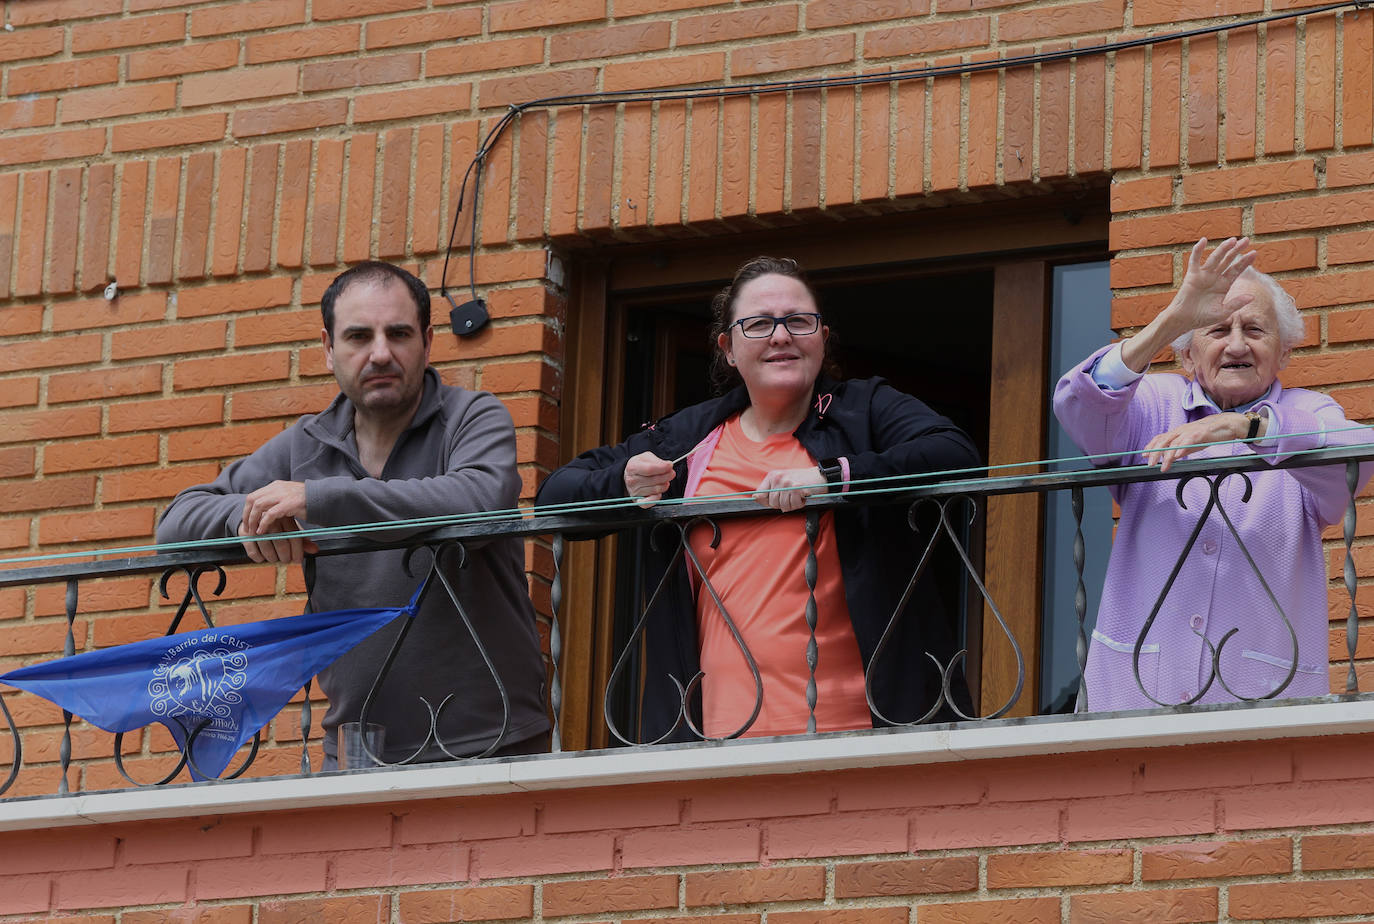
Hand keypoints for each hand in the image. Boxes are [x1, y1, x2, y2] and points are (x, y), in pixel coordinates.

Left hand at [238, 481, 315, 562]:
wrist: (323, 497)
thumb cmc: (307, 501)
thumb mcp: (288, 498)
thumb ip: (276, 502)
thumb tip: (264, 514)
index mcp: (276, 486)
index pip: (253, 496)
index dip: (247, 510)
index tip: (247, 522)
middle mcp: (277, 488)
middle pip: (252, 499)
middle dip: (247, 515)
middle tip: (247, 528)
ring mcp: (283, 495)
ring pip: (258, 505)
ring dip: (253, 520)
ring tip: (253, 531)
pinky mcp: (289, 503)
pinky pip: (270, 514)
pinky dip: (263, 523)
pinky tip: (262, 531)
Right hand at [238, 516, 317, 563]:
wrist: (254, 516)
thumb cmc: (276, 525)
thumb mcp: (290, 529)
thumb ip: (302, 540)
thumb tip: (315, 550)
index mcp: (284, 517)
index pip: (293, 536)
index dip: (297, 550)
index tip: (297, 560)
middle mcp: (271, 520)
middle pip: (280, 541)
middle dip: (284, 555)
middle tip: (286, 561)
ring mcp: (256, 526)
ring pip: (266, 545)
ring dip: (271, 557)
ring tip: (274, 559)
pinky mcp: (244, 532)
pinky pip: (252, 549)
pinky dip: (258, 557)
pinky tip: (262, 558)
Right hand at [623, 452, 675, 505]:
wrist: (629, 477)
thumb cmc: (639, 466)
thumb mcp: (646, 457)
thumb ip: (657, 460)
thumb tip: (668, 465)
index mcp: (632, 467)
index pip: (650, 469)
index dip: (662, 468)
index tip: (670, 466)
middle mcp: (632, 481)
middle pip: (654, 480)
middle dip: (667, 476)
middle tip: (671, 473)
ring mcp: (634, 492)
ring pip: (656, 490)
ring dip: (664, 485)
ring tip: (665, 481)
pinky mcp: (638, 502)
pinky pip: (651, 501)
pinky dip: (658, 497)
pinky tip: (659, 491)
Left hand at [753, 467, 825, 511]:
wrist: (819, 476)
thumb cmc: (801, 482)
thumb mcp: (782, 483)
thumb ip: (769, 491)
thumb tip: (755, 498)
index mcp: (772, 476)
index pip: (759, 494)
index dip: (766, 502)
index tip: (777, 500)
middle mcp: (778, 478)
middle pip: (772, 503)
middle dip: (782, 504)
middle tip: (791, 497)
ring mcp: (787, 482)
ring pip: (783, 505)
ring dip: (792, 505)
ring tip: (798, 496)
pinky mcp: (796, 488)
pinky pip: (793, 505)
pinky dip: (799, 504)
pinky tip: (803, 496)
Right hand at [1120, 237, 1258, 373]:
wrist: (1183, 320)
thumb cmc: (1202, 318)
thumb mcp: (1223, 312)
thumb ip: (1236, 303)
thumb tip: (1251, 297)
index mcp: (1224, 285)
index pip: (1237, 270)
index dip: (1245, 262)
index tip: (1254, 253)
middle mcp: (1215, 277)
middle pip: (1228, 260)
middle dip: (1237, 250)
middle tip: (1246, 240)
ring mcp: (1204, 275)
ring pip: (1215, 258)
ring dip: (1223, 249)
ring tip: (1233, 240)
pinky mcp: (1192, 275)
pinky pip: (1195, 260)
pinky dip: (1198, 250)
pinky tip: (1204, 240)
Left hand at [1142, 414, 1248, 472]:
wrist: (1228, 425)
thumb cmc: (1210, 434)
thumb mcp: (1192, 444)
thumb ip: (1181, 450)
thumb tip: (1171, 458)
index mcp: (1179, 432)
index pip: (1161, 438)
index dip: (1151, 446)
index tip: (1144, 455)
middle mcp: (1182, 430)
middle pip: (1163, 440)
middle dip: (1154, 453)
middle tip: (1150, 464)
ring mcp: (1190, 431)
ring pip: (1174, 442)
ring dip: (1167, 455)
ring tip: (1163, 465)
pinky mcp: (1201, 433)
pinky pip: (1188, 440)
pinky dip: (1181, 448)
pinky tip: (1177, 456)